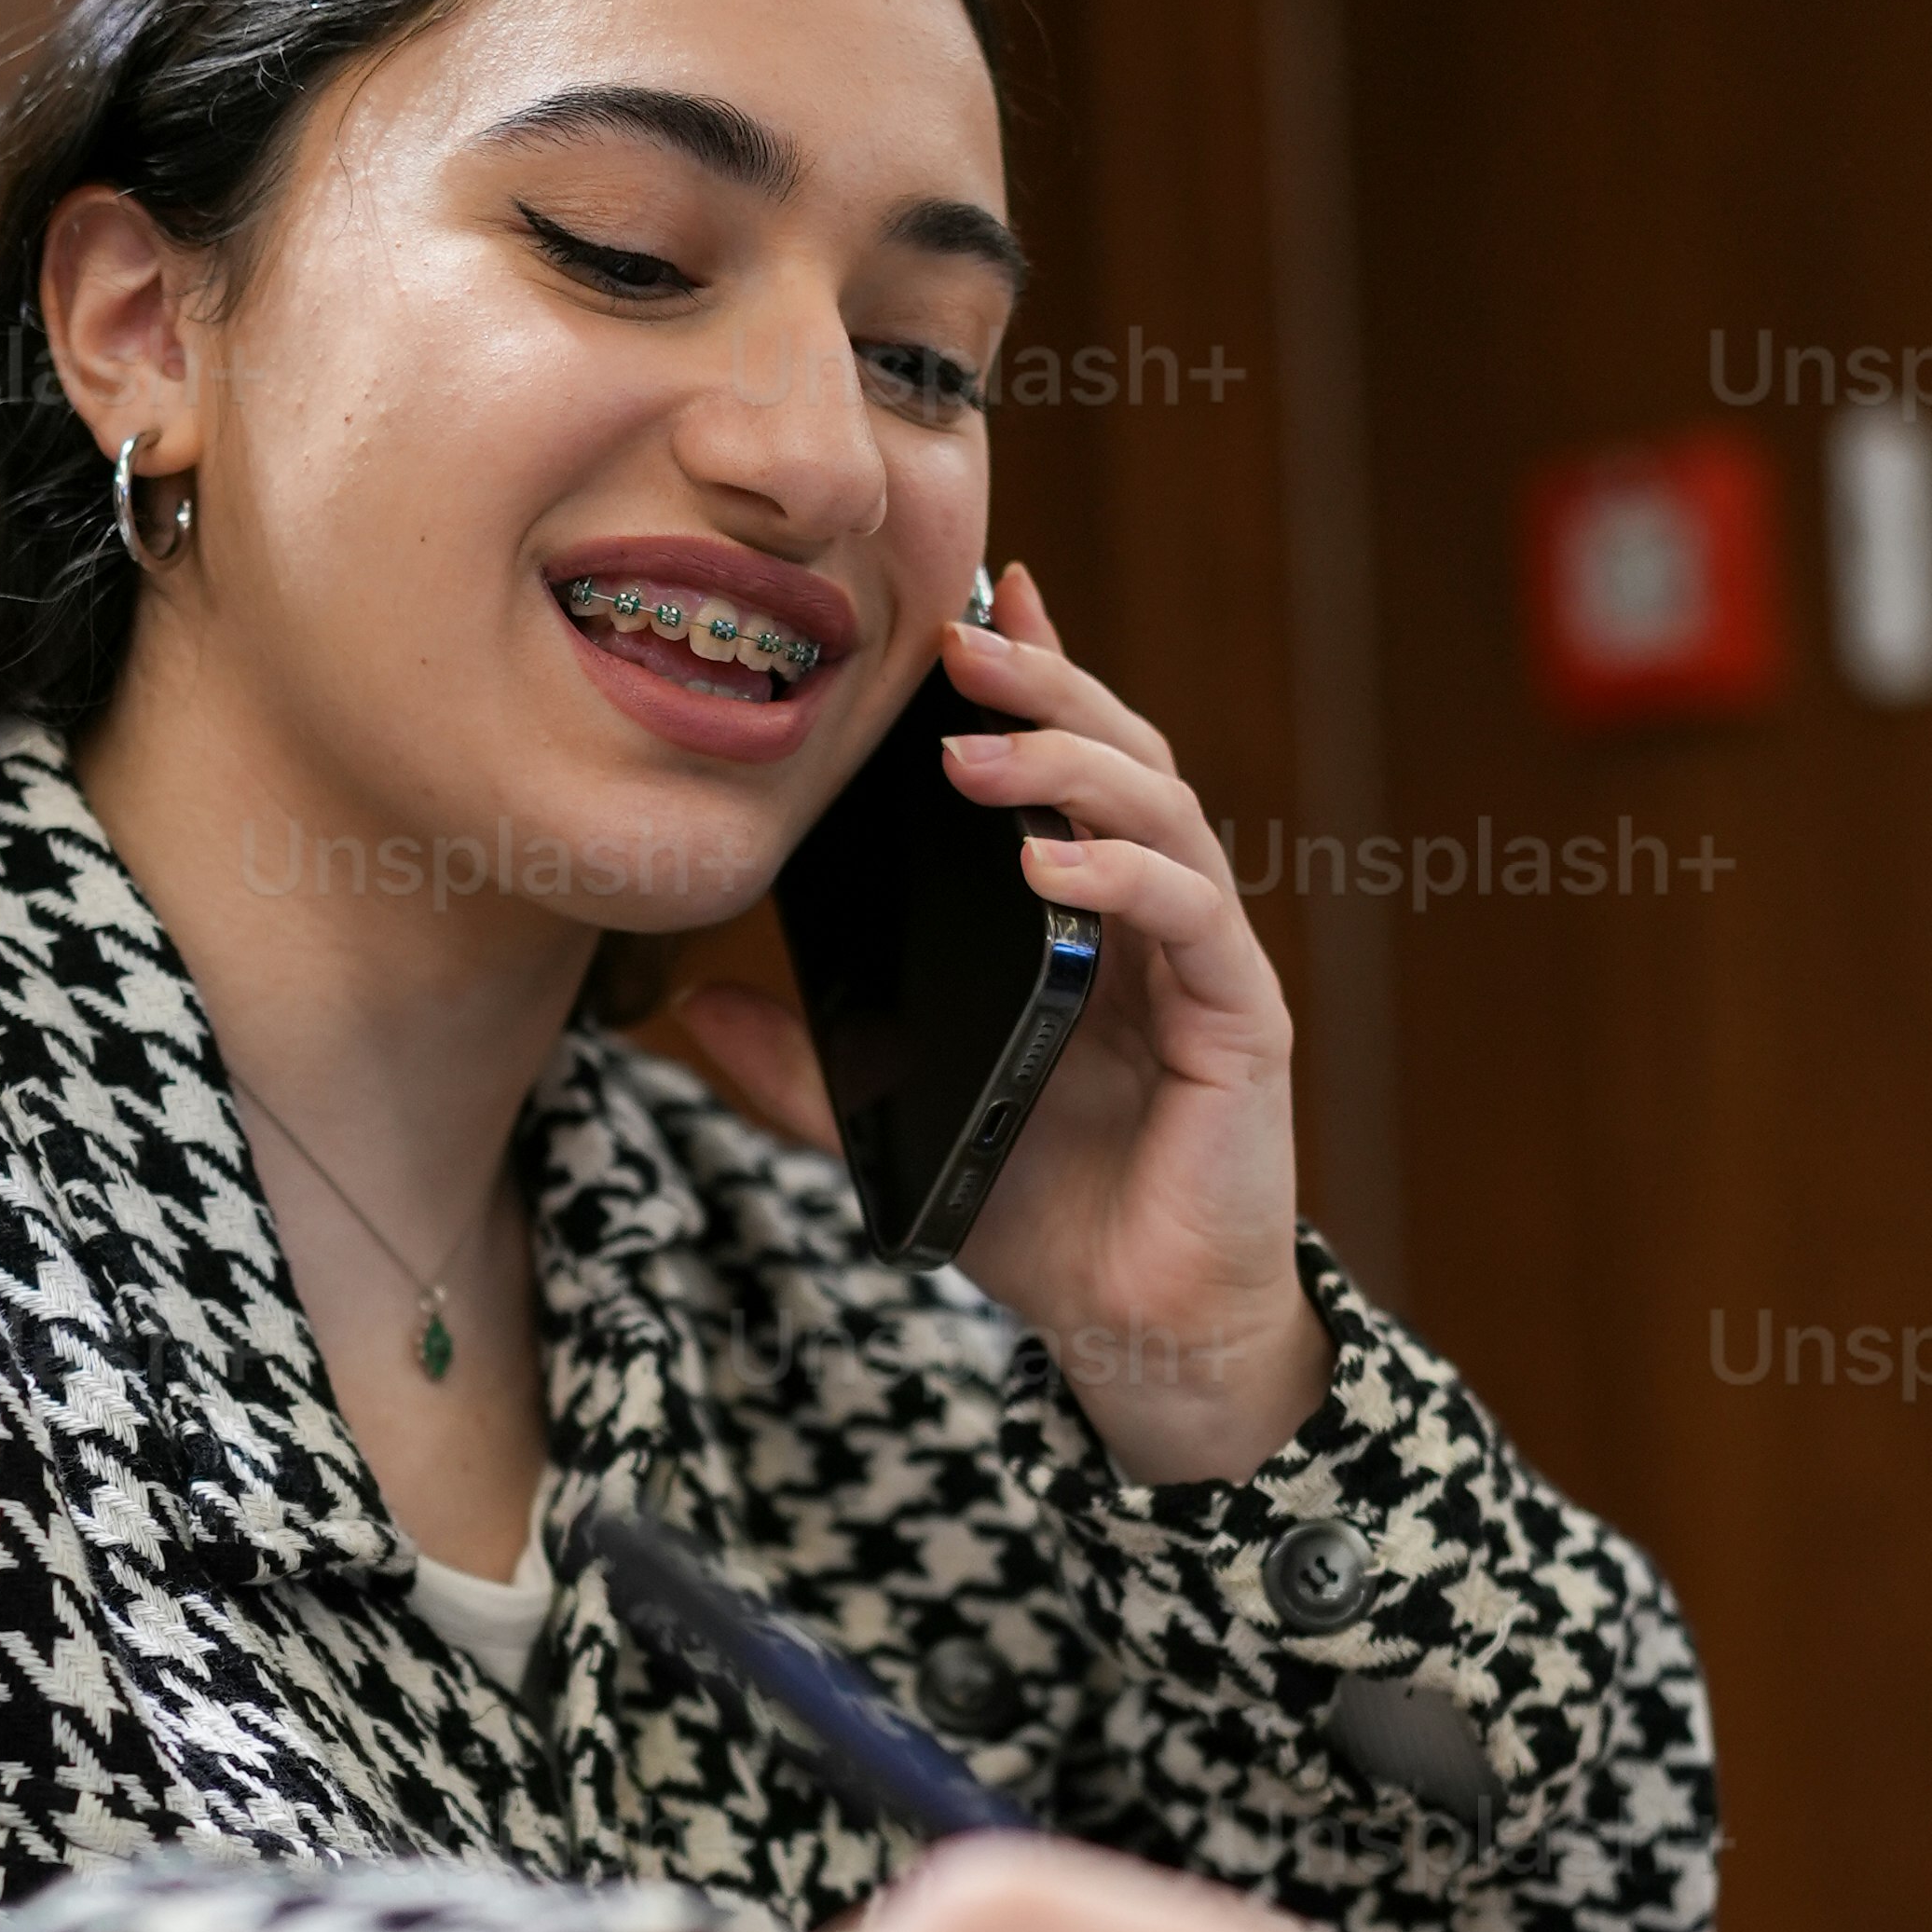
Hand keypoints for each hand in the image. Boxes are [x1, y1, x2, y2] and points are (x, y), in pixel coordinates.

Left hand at [675, 562, 1324, 1477]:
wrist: (1135, 1330)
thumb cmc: (1042, 1216)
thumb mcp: (897, 1124)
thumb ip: (804, 1067)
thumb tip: (691, 1006)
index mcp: (1084, 921)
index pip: (1067, 767)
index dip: (1032, 674)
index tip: (968, 600)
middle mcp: (1154, 920)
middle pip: (1120, 753)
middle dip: (1042, 683)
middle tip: (956, 638)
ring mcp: (1203, 961)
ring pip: (1162, 809)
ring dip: (1070, 762)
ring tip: (972, 750)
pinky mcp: (1239, 1019)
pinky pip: (1188, 916)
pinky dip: (1119, 874)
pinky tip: (1046, 864)